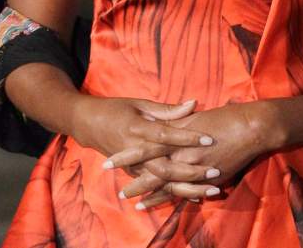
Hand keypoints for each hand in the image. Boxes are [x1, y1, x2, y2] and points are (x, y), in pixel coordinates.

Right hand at [69, 95, 219, 201]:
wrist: (88, 125)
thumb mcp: (140, 104)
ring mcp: (133, 166)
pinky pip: (155, 187)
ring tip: (210, 190)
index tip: (209, 138)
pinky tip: (194, 197)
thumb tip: (193, 104)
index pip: (166, 135)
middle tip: (214, 171)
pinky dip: (174, 193)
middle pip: (165, 166)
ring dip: (187, 187)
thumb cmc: (116, 109)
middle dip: (191, 171)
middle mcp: (135, 151)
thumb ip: (167, 109)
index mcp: (138, 129)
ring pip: (162, 182)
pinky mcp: (132, 174)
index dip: (187, 137)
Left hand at [105, 101, 279, 209]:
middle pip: (152, 168)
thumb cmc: (228, 116)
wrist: (253, 126)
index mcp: (177, 133)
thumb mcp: (198, 116)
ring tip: (136, 205)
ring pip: (167, 183)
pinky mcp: (206, 176)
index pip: (146, 146)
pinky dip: (175, 198)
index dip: (127, 155)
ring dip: (151, 195)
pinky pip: (187, 190)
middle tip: (120, 192)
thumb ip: (180, 120)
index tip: (110, 161)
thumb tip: (168, 122)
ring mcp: (194, 165)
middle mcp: (182, 151)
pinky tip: (168, 207)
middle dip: (135, 180)